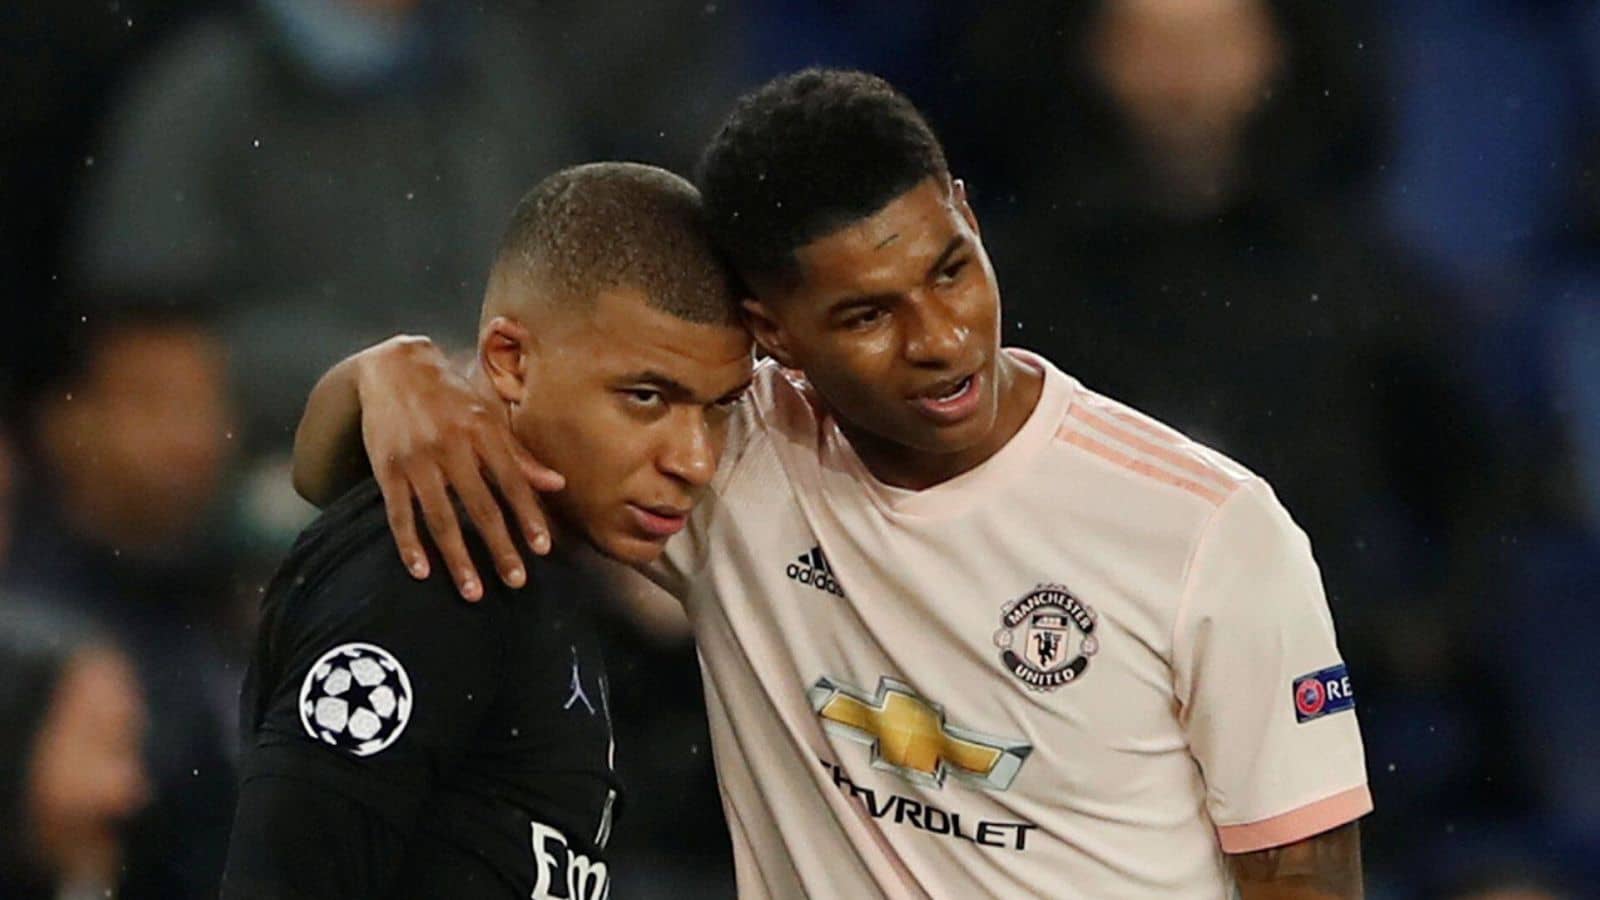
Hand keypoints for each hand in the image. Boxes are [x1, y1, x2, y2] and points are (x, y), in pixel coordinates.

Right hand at [356, 336, 563, 599]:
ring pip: (441, 518)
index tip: (543, 548)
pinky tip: (422, 571)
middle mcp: (451, 446)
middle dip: (500, 547)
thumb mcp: (488, 416)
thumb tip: (557, 484)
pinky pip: (399, 514)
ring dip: (458, 558)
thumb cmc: (450, 396)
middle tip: (516, 581)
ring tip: (474, 591)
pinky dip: (410, 544)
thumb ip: (520, 454)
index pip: (513, 482)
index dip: (529, 516)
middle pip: (480, 507)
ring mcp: (417, 460)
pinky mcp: (387, 469)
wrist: (393, 366)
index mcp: (482, 432)